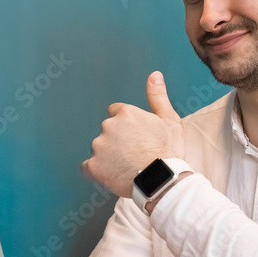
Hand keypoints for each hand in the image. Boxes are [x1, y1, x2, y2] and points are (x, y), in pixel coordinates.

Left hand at [81, 71, 184, 196]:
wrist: (163, 181)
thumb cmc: (169, 151)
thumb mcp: (169, 120)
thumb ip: (158, 96)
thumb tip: (154, 74)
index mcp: (125, 113)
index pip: (116, 113)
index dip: (128, 126)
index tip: (138, 138)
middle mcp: (108, 127)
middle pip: (108, 131)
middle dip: (117, 140)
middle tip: (136, 154)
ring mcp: (99, 147)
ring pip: (99, 148)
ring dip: (108, 156)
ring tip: (128, 167)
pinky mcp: (93, 166)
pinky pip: (88, 167)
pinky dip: (96, 171)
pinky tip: (112, 175)